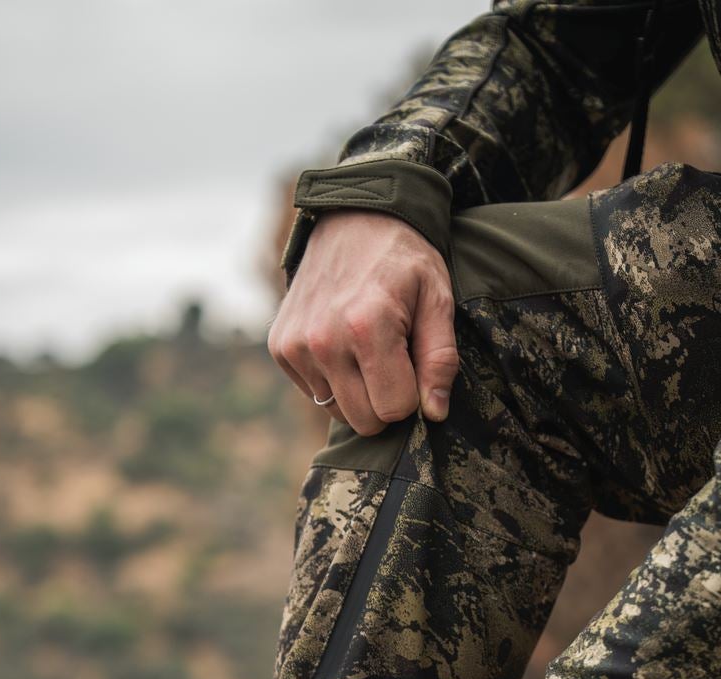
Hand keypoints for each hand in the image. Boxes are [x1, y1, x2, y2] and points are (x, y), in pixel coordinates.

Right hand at [268, 210, 458, 435]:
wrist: (353, 217)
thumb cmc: (403, 260)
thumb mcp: (437, 298)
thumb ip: (440, 359)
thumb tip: (434, 414)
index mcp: (367, 327)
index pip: (395, 409)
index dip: (413, 393)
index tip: (413, 362)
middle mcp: (323, 341)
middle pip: (365, 420)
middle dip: (385, 399)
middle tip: (392, 359)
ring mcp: (296, 346)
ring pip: (338, 411)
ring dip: (357, 390)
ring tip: (366, 348)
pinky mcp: (280, 348)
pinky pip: (314, 393)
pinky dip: (332, 379)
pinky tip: (342, 344)